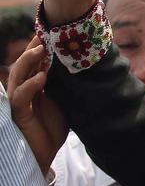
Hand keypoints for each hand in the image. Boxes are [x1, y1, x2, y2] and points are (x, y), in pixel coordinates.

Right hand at [6, 37, 67, 171]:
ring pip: (18, 76)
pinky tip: (42, 78)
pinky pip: (21, 97)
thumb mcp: (64, 102)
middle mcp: (23, 90)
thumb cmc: (52, 128)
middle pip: (24, 64)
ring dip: (28, 61)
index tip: (52, 32)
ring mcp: (19, 101)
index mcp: (34, 85)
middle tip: (45, 34)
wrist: (45, 153)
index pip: (35, 62)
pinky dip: (30, 86)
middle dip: (34, 48)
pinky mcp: (19, 114)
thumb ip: (67, 86)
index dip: (41, 47)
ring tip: (41, 49)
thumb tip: (84, 68)